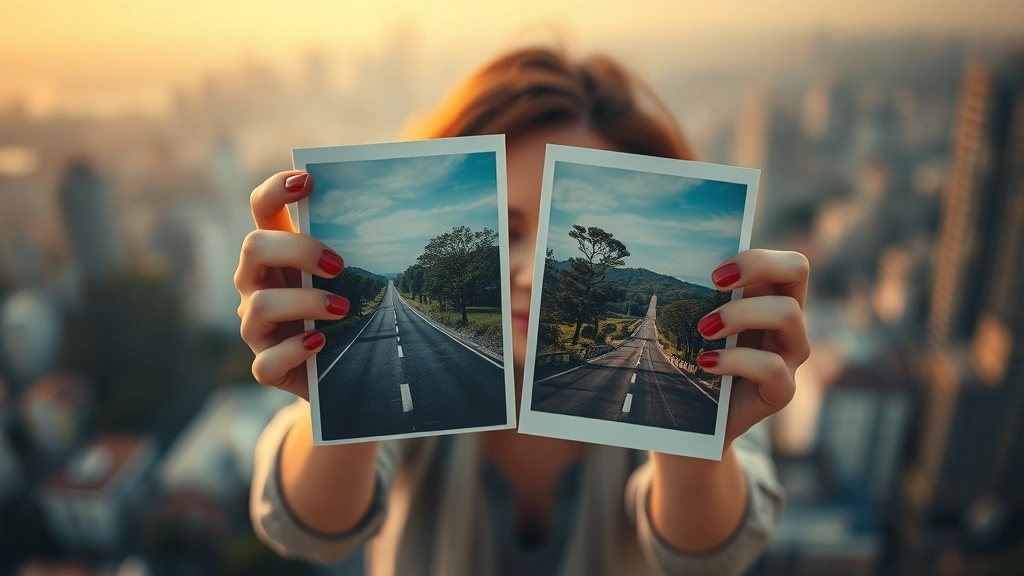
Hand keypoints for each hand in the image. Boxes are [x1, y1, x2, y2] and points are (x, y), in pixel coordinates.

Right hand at [234, 171, 349, 398]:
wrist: (332, 372)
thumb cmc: (336, 313)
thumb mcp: (341, 280)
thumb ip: (348, 252)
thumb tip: (392, 218)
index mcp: (273, 255)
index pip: (261, 209)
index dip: (276, 190)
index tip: (307, 181)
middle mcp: (255, 285)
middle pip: (253, 247)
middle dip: (297, 249)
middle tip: (338, 263)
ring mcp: (255, 326)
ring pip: (260, 304)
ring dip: (306, 302)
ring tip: (342, 308)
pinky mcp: (266, 366)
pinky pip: (267, 359)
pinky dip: (296, 349)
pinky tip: (320, 343)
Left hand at [696, 249, 810, 443]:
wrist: (701, 421)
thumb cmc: (701, 361)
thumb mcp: (704, 325)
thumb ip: (705, 298)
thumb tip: (682, 260)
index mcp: (772, 299)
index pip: (789, 262)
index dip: (758, 257)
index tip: (716, 273)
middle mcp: (789, 323)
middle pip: (798, 270)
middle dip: (757, 266)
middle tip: (715, 282)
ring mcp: (791, 356)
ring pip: (788, 313)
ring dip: (740, 313)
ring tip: (704, 328)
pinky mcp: (782, 390)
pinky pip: (771, 367)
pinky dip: (735, 360)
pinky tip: (707, 363)